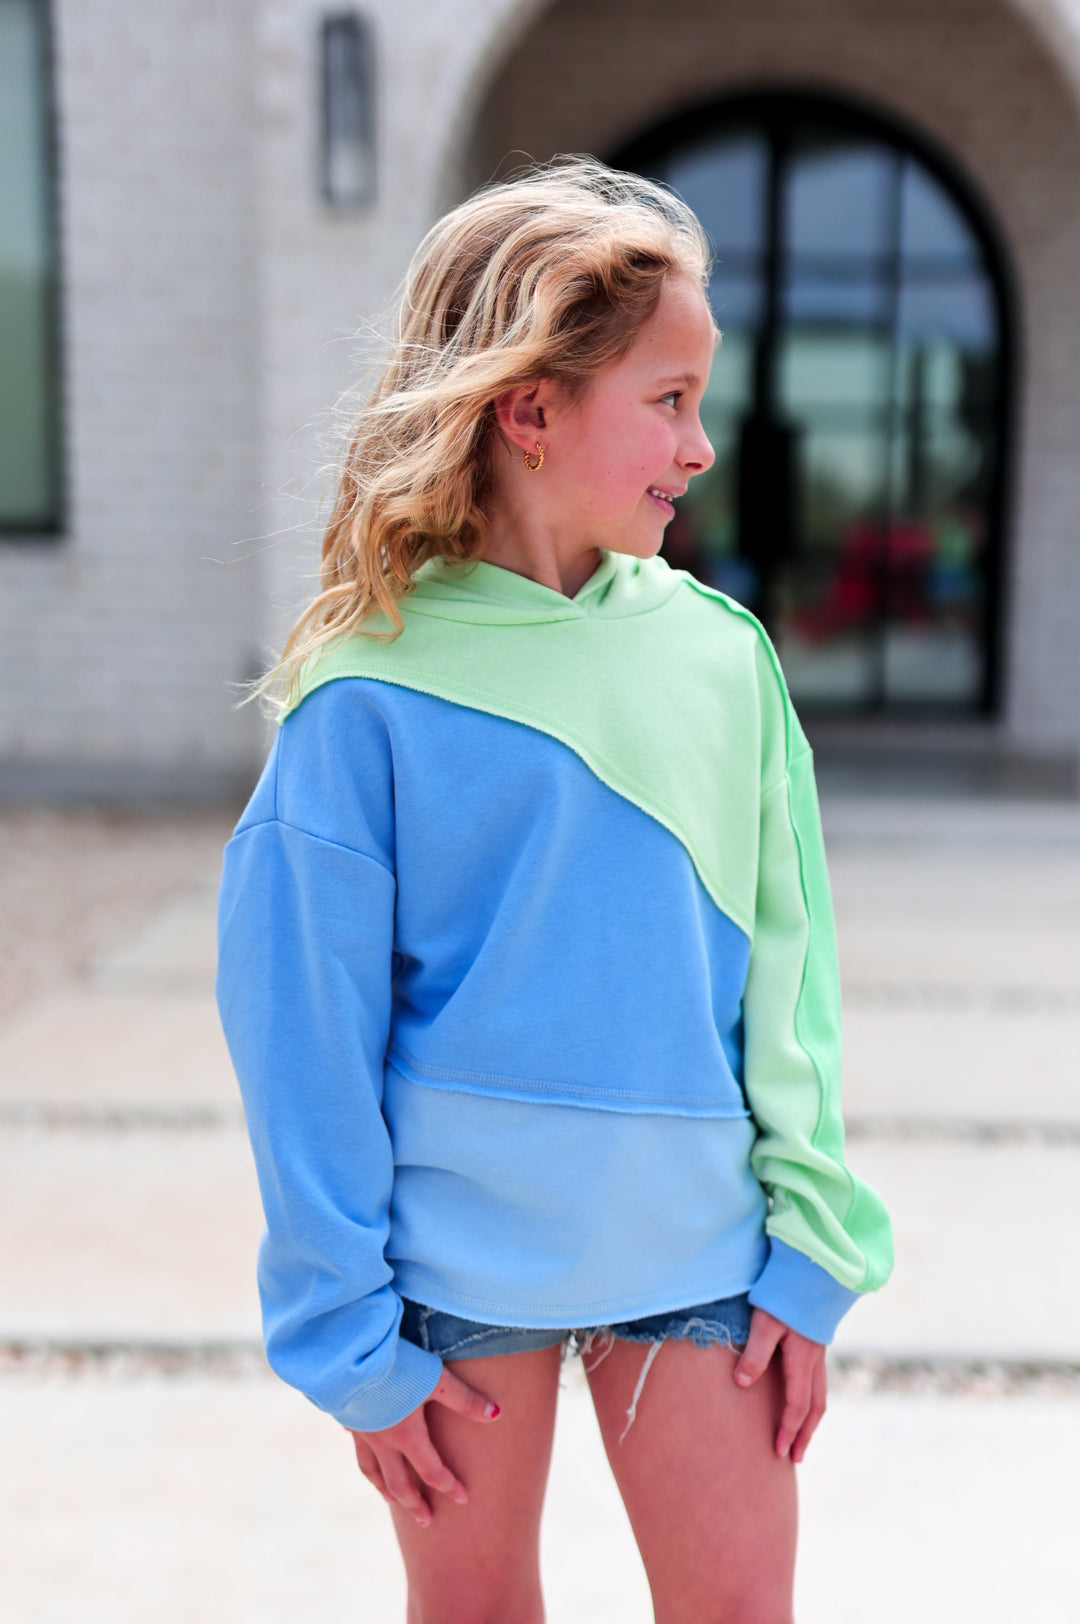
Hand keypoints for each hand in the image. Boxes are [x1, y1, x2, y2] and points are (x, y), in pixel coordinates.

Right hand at [349, 1366, 500, 1525]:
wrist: (349, 1354)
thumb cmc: (397, 1364)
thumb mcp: (436, 1379)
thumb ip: (464, 1399)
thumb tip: (496, 1415)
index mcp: (406, 1436)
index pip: (431, 1472)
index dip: (449, 1486)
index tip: (463, 1499)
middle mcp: (381, 1440)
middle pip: (398, 1483)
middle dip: (413, 1504)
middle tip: (426, 1521)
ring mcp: (361, 1431)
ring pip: (372, 1470)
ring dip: (384, 1488)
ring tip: (390, 1501)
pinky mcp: (346, 1416)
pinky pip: (355, 1446)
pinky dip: (365, 1457)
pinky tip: (366, 1452)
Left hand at [733, 1306, 826, 1462]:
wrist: (813, 1267)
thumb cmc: (785, 1293)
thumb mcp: (765, 1321)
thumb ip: (755, 1353)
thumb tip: (742, 1383)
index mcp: (803, 1360)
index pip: (796, 1406)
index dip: (788, 1430)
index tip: (779, 1451)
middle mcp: (815, 1360)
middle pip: (815, 1407)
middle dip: (805, 1434)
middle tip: (795, 1457)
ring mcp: (819, 1352)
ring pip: (820, 1394)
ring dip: (811, 1419)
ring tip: (801, 1437)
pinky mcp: (816, 1342)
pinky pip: (819, 1381)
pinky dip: (813, 1399)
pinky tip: (803, 1399)